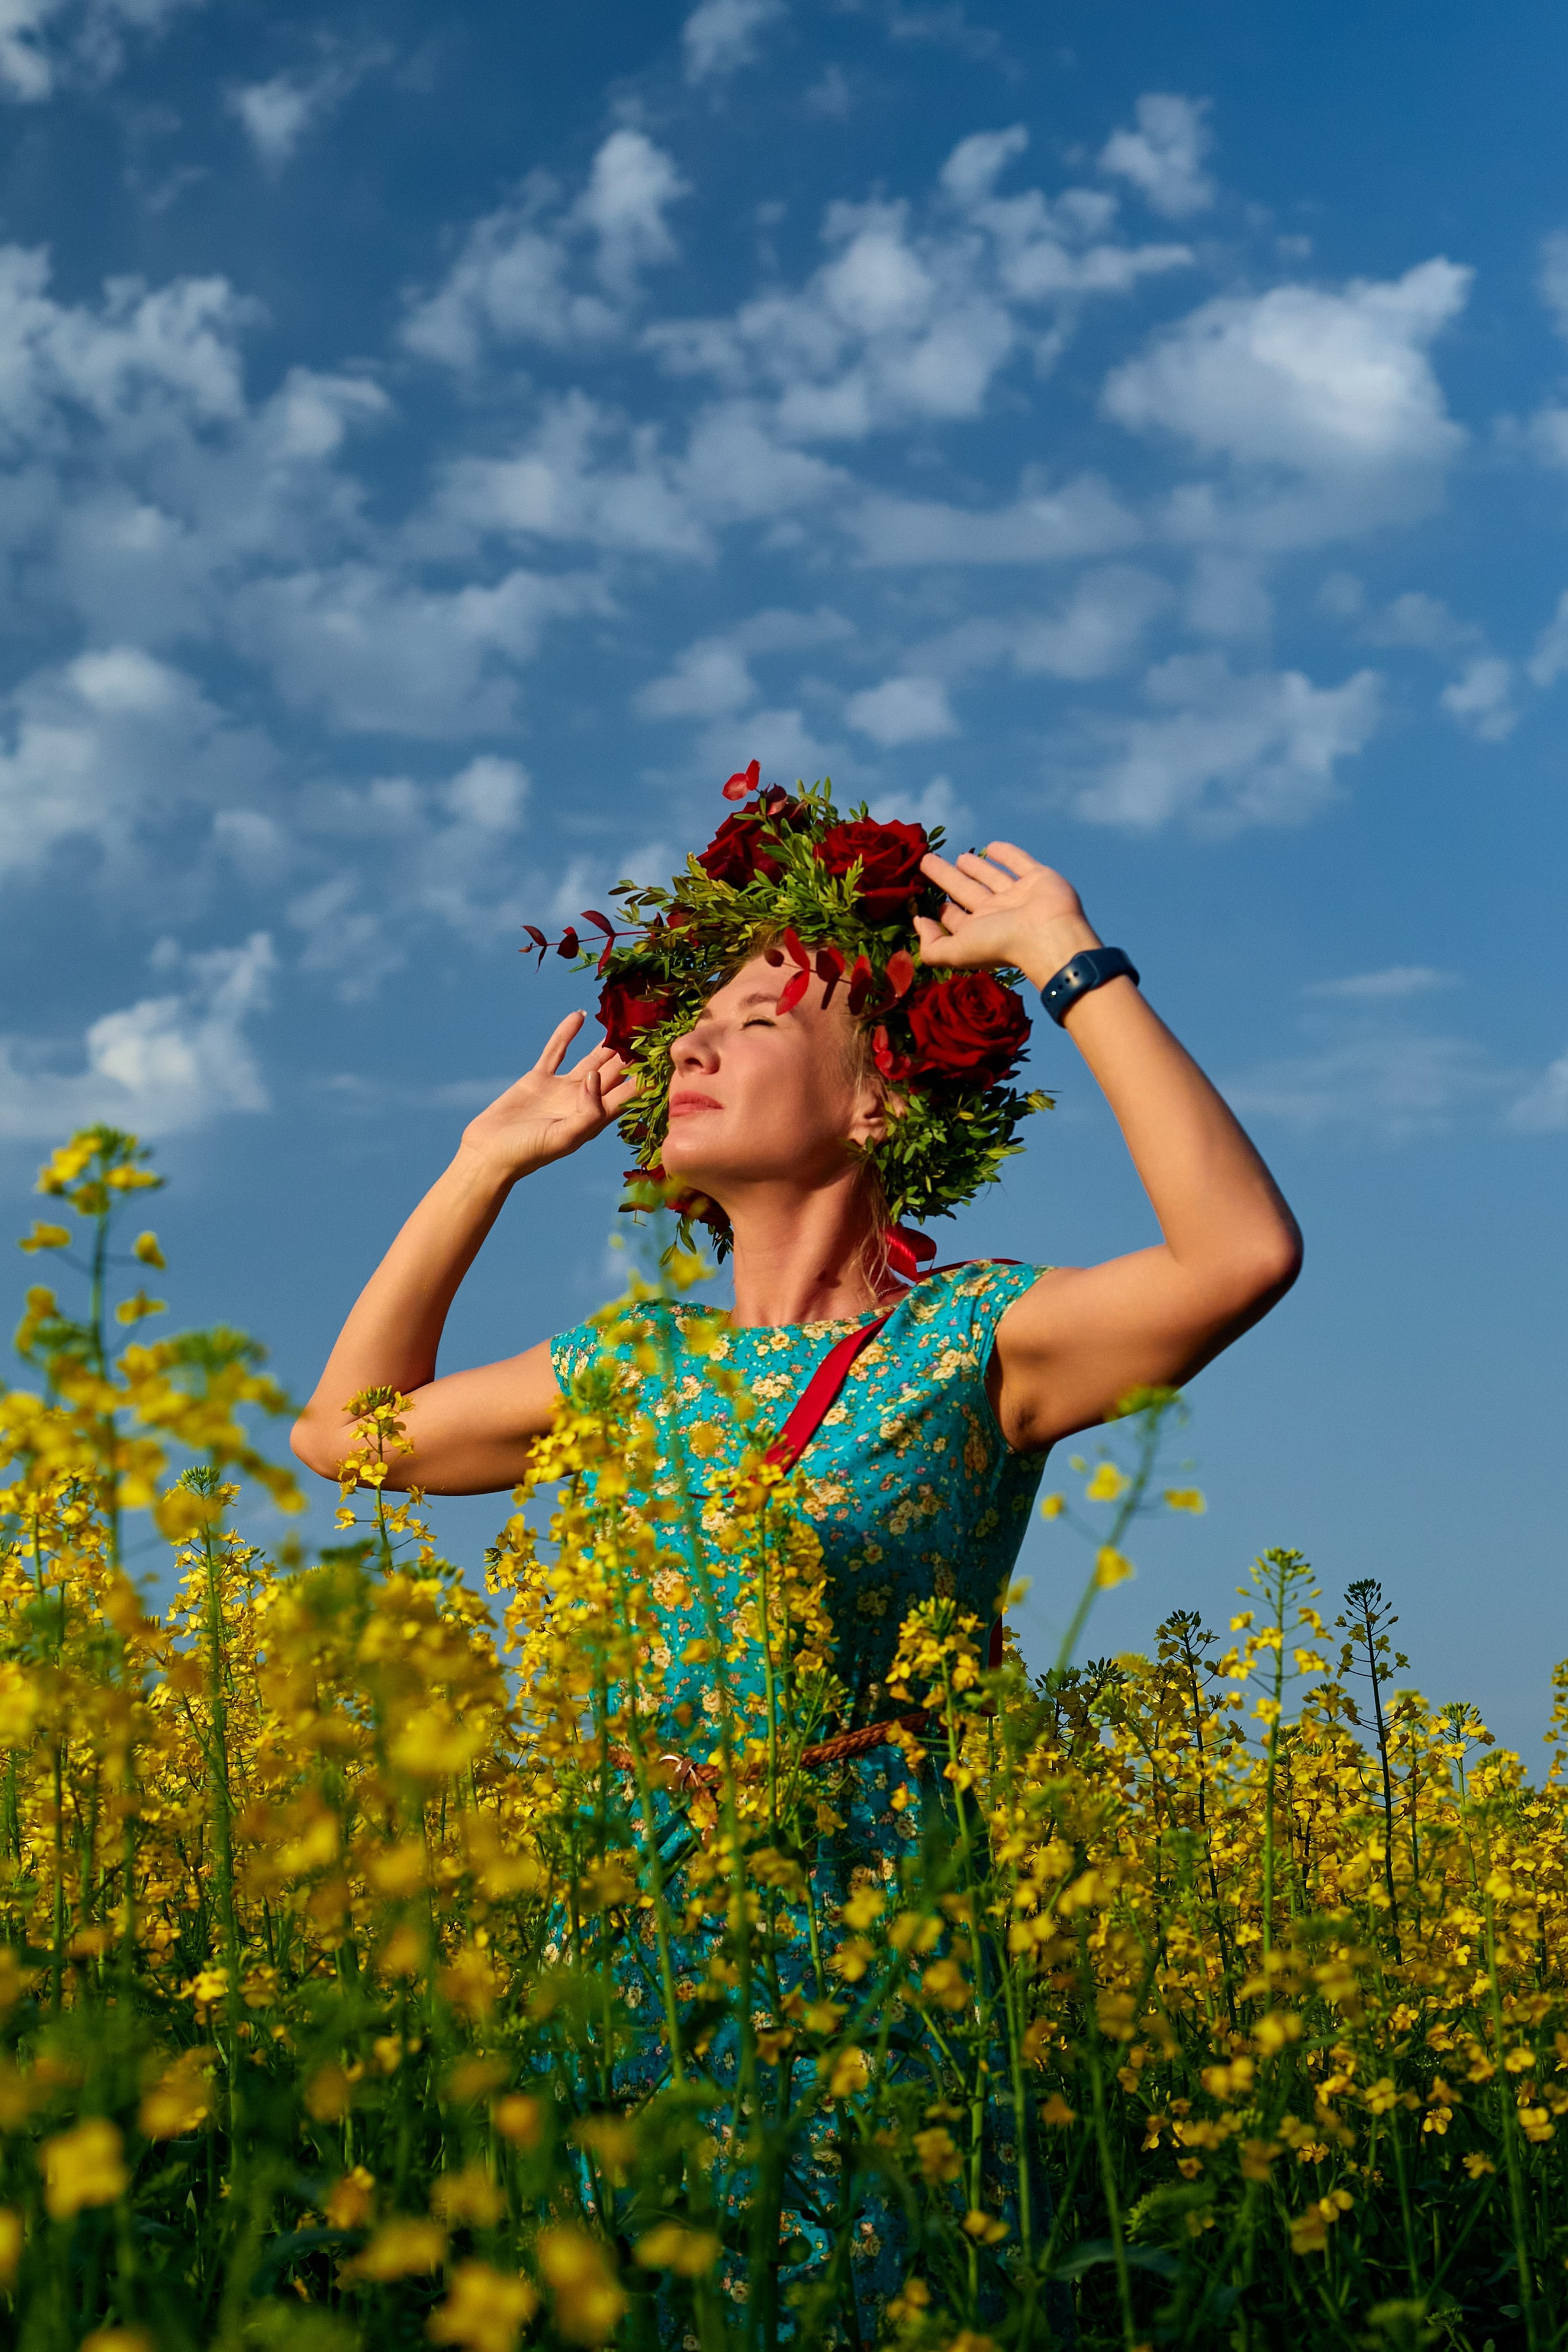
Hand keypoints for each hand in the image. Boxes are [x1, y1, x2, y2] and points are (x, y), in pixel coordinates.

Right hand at [458, 1013, 636, 1181]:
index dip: (645, 1075)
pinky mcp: (539, 1079)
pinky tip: (578, 1015)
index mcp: (595, 1118)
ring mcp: (561, 1089)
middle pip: (615, 1073)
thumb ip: (588, 1111)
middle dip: (631, 1053)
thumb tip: (596, 1077)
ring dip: (606, 1042)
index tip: (661, 1054)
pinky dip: (567, 1034)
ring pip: (591, 1059)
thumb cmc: (528, 1154)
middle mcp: (583, 1101)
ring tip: (621, 1018)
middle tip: (647, 1026)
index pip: (628, 1093)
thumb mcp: (564, 1138)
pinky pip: (557, 1051)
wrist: (488, 1153)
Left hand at [915, 843, 1101, 987]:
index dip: (942, 910)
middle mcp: (998, 913)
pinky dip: (1006, 854)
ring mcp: (1019, 895)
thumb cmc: (1002, 945)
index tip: (924, 901)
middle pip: (966, 891)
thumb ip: (932, 946)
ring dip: (975, 867)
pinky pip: (1019, 862)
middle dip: (947, 878)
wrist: (1050, 935)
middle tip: (928, 861)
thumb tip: (918, 923)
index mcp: (980, 930)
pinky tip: (991, 846)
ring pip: (991, 877)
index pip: (957, 919)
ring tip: (959, 858)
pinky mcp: (1038, 878)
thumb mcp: (957, 951)